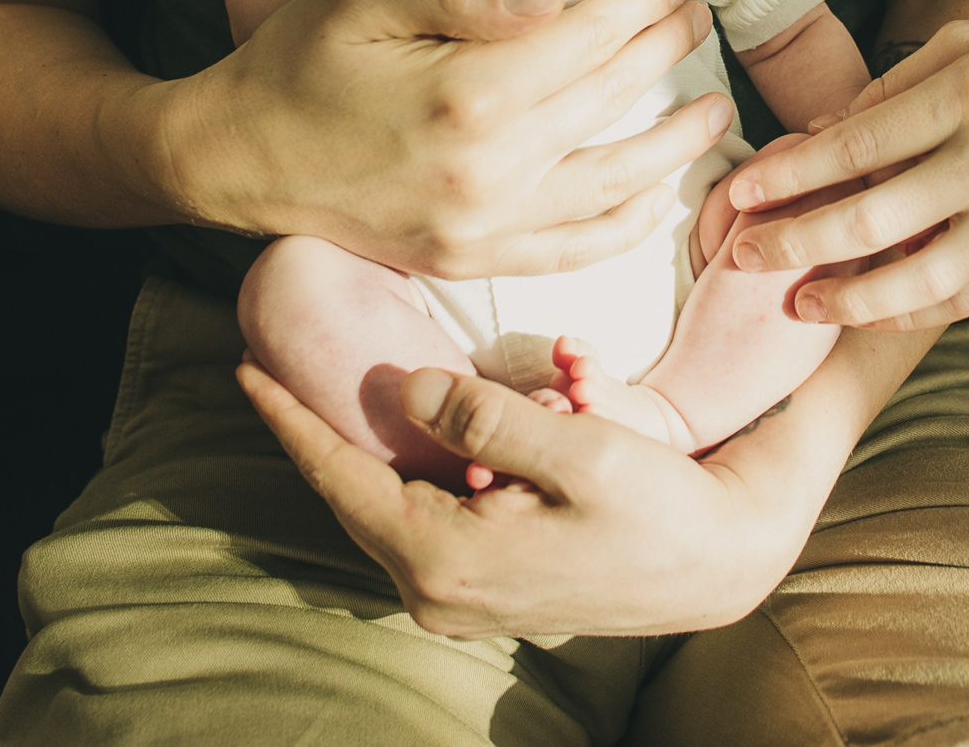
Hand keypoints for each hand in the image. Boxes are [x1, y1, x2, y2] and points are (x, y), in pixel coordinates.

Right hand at [163, 0, 730, 277]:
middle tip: (695, 18)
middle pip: (605, 100)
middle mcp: (485, 170)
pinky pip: (568, 251)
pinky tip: (657, 201)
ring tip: (713, 108)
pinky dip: (623, 229)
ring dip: (673, 145)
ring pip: (610, 184)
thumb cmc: (298, 60)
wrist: (232, 157)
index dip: (640, 5)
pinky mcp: (466, 261)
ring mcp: (480, 226)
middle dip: (662, 52)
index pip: (585, 39)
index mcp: (465, 94)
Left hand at [237, 358, 816, 637]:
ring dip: (369, 454)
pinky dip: (412, 475)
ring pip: (388, 511)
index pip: (342, 478)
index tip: (246, 368)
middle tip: (274, 372)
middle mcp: (439, 593)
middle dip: (317, 433)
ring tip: (332, 398)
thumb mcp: (577, 448)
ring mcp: (460, 601)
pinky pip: (423, 523)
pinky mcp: (486, 591)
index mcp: (447, 560)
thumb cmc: (661, 505)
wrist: (722, 563)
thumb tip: (406, 389)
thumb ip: (484, 417)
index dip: (291, 420)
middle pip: (354, 498)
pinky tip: (409, 438)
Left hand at [724, 15, 968, 327]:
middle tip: (746, 256)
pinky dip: (908, 313)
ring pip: (917, 278)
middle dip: (797, 242)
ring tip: (799, 303)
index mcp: (968, 93)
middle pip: (874, 217)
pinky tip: (866, 311)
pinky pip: (962, 299)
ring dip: (848, 299)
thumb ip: (894, 87)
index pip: (858, 144)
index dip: (790, 176)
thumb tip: (821, 134)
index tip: (740, 194)